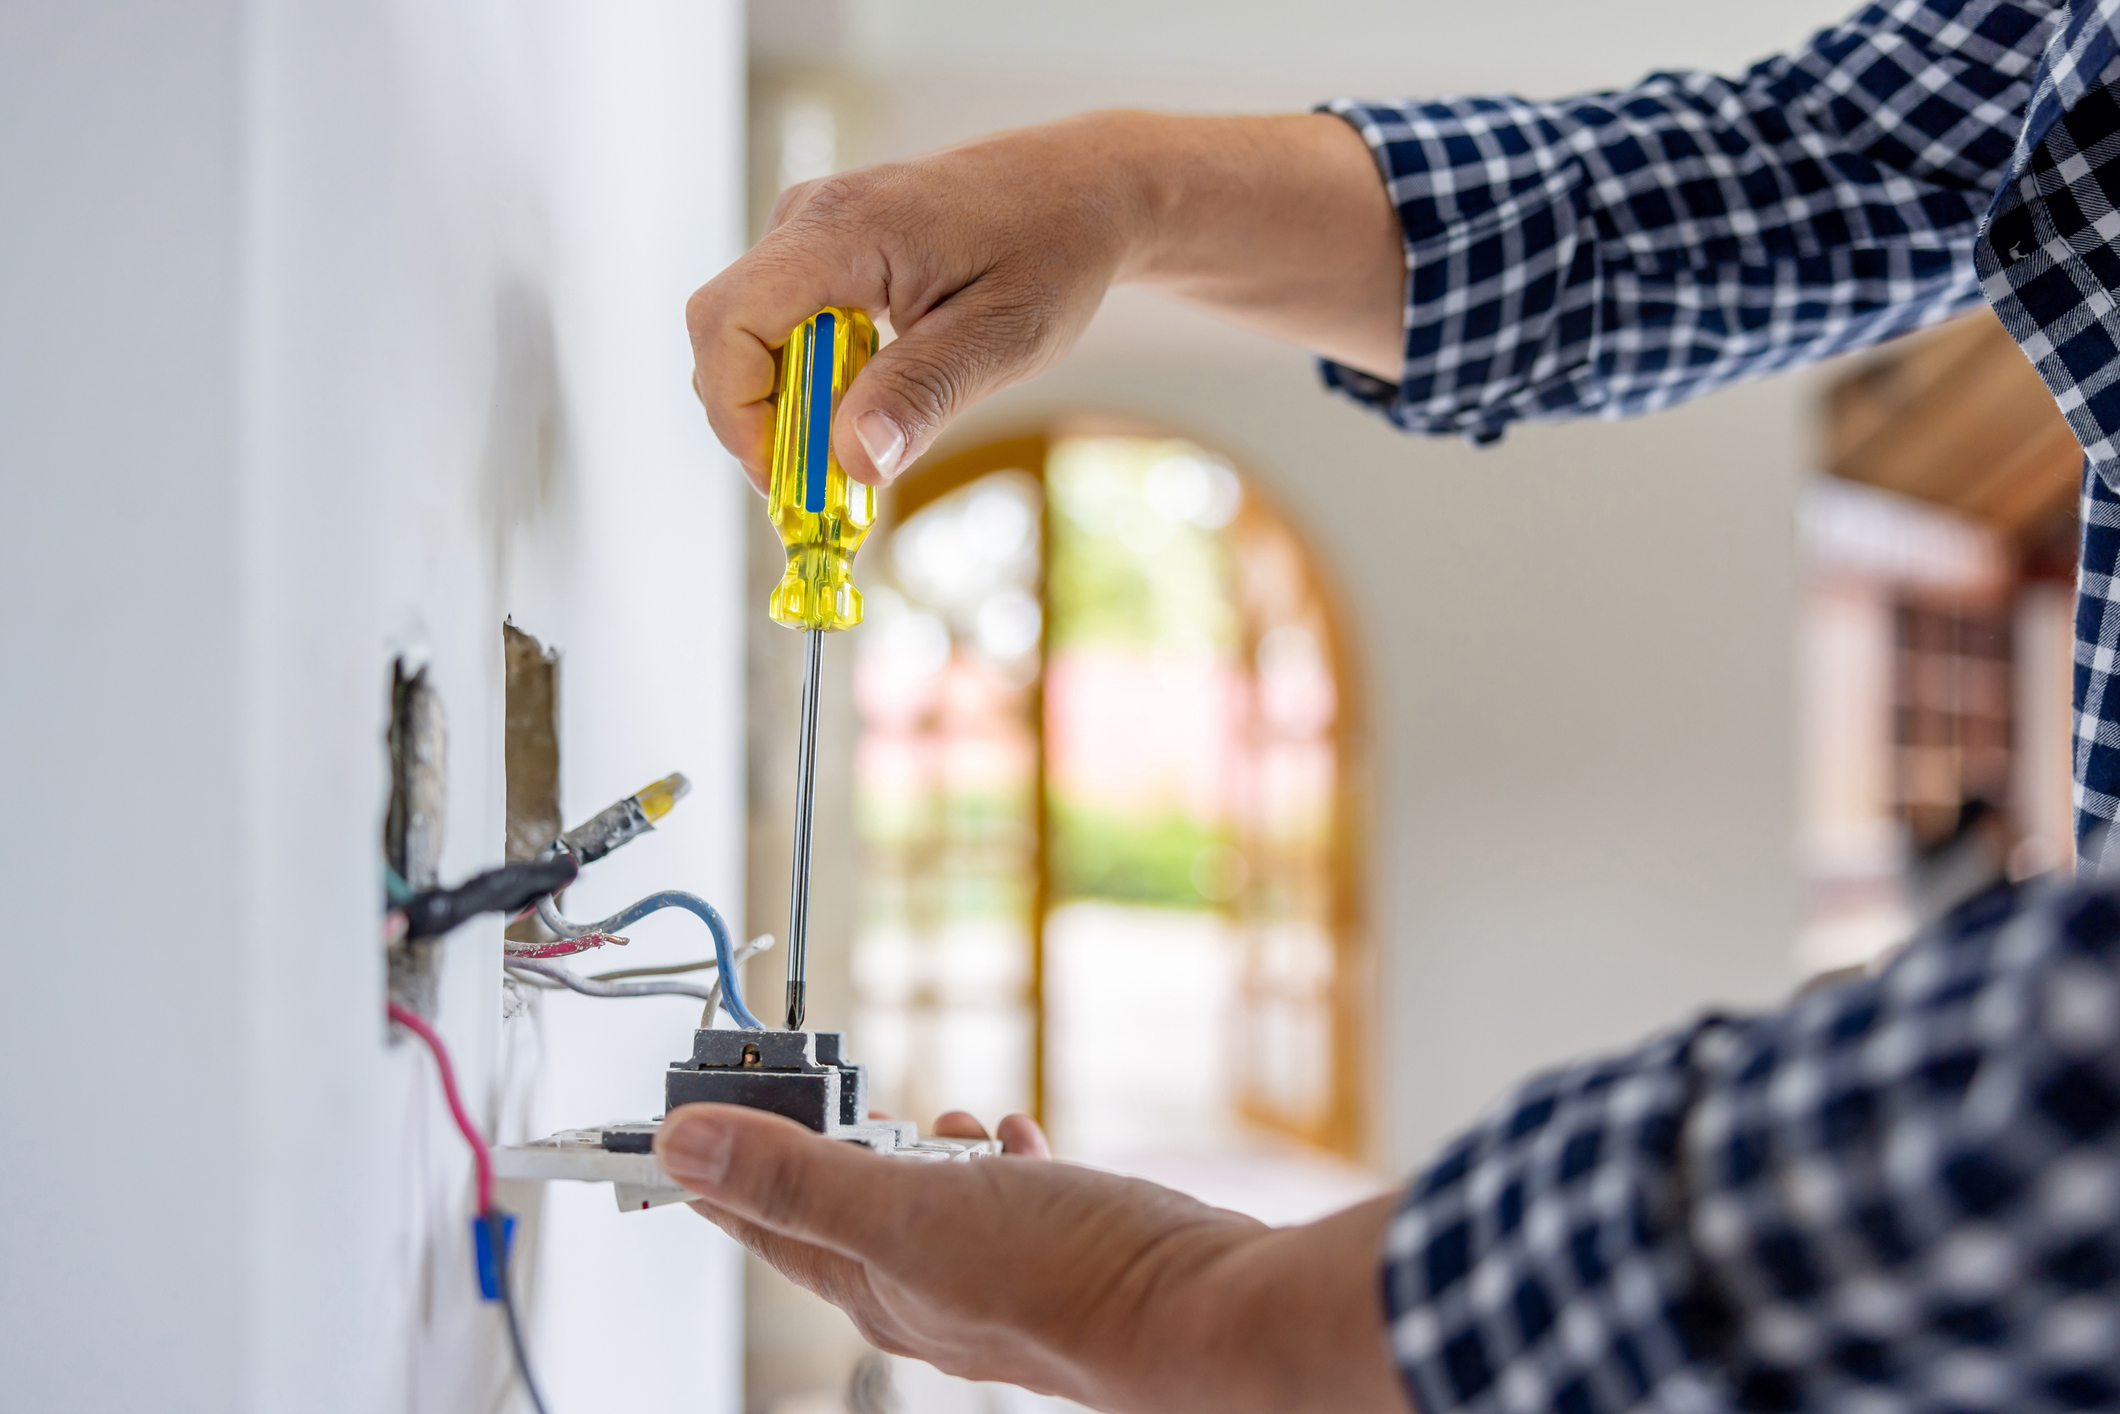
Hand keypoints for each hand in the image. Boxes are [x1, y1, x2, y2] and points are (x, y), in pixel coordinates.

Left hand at [654, 1103, 1408, 1412]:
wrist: (1203, 1312)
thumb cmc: (1068, 1276)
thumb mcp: (909, 1210)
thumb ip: (796, 1177)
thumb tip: (685, 1143)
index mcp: (876, 1285)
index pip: (763, 1226)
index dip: (714, 1176)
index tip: (673, 1137)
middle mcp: (928, 1289)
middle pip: (841, 1211)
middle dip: (819, 1149)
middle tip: (795, 1094)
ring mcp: (995, 1272)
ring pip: (925, 1203)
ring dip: (913, 1149)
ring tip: (923, 1114)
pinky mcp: (1056, 1251)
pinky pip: (1004, 1199)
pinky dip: (995, 1162)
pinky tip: (1015, 1141)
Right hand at [686, 110, 1404, 492]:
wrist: (1082, 191)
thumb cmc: (1051, 251)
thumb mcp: (1003, 336)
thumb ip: (923, 393)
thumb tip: (852, 462)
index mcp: (842, 232)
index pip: (727, 323)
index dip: (738, 414)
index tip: (791, 480)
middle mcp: (808, 221)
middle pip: (726, 337)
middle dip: (762, 422)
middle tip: (829, 484)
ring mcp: (810, 232)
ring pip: (751, 338)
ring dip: (791, 406)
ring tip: (864, 443)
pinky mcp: (823, 251)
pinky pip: (783, 326)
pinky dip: (811, 381)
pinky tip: (870, 403)